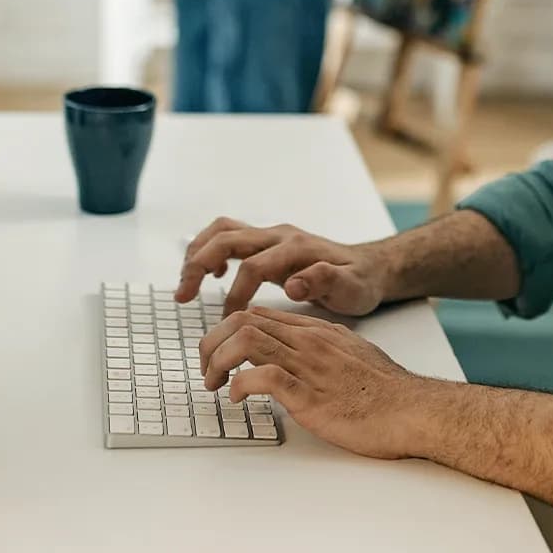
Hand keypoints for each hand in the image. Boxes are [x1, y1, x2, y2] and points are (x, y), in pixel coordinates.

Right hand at [177, 217, 388, 316]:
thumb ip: (325, 282)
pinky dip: (211, 251)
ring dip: (198, 253)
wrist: (370, 267)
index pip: (252, 267)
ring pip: (222, 231)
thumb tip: (293, 285)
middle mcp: (279, 235)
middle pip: (226, 238)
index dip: (235, 295)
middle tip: (182, 296)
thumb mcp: (352, 289)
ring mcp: (271, 236)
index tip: (229, 321)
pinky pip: (229, 237)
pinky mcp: (267, 243)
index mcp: (296, 248)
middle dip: (198, 264)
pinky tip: (212, 276)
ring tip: (185, 284)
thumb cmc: (360, 282)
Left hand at [200, 307, 435, 459]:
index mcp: (317, 331)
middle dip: (212, 342)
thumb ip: (321, 352)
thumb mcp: (350, 357)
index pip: (259, 314)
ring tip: (214, 383)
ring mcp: (308, 365)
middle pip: (243, 320)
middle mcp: (308, 341)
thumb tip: (294, 362)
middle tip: (207, 370)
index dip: (228, 330)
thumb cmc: (386, 391)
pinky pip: (263, 376)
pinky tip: (237, 398)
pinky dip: (240, 384)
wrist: (413, 409)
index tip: (219, 353)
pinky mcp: (309, 394)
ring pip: (245, 340)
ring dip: (218, 361)